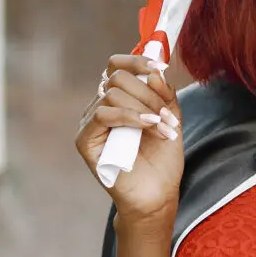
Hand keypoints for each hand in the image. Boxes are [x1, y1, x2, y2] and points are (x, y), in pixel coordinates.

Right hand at [74, 51, 183, 226]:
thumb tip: (153, 70)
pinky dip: (130, 117)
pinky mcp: (85, 141)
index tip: (157, 67)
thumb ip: (164, 93)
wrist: (157, 195)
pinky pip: (102, 114)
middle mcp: (100, 108)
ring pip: (111, 94)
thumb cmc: (162, 160)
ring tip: (164, 129)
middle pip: (117, 78)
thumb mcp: (170, 118)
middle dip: (148, 93)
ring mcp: (91, 124)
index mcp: (119, 100)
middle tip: (167, 117)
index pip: (116, 66)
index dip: (136, 61)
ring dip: (144, 108)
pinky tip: (149, 127)